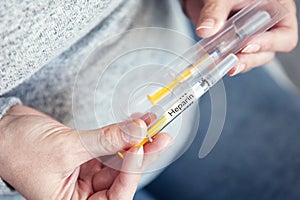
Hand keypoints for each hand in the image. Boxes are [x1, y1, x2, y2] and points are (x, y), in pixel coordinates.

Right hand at [0, 105, 171, 198]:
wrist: (3, 130)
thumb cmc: (19, 149)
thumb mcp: (66, 148)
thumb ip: (105, 140)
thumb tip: (136, 131)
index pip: (114, 195)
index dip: (130, 172)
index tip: (138, 147)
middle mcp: (83, 190)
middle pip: (122, 174)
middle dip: (141, 154)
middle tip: (160, 137)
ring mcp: (87, 170)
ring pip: (119, 157)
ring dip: (135, 139)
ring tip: (152, 124)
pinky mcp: (88, 152)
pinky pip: (111, 143)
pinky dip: (123, 132)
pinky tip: (137, 121)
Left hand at [183, 0, 297, 74]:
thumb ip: (216, 11)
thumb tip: (206, 30)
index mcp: (275, 11)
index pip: (284, 34)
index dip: (269, 43)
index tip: (247, 45)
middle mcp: (265, 28)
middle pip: (267, 52)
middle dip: (249, 59)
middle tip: (233, 62)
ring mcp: (248, 39)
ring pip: (250, 59)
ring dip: (236, 64)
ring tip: (223, 64)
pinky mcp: (233, 47)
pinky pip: (234, 60)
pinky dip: (224, 63)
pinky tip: (216, 62)